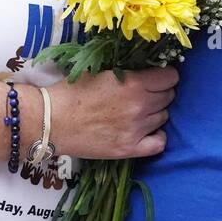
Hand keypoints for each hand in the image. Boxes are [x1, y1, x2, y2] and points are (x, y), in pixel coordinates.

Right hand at [45, 66, 177, 159]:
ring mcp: (136, 129)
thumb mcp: (102, 72)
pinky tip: (146, 132)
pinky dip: (156, 136)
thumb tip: (147, 72)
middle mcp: (140, 105)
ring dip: (155, 113)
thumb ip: (128, 73)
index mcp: (133, 82)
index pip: (170, 77)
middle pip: (168, 97)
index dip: (165, 76)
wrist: (51, 121)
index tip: (157, 78)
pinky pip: (159, 143)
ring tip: (138, 112)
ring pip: (164, 117)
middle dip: (160, 93)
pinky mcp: (129, 149)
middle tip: (145, 94)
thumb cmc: (72, 92)